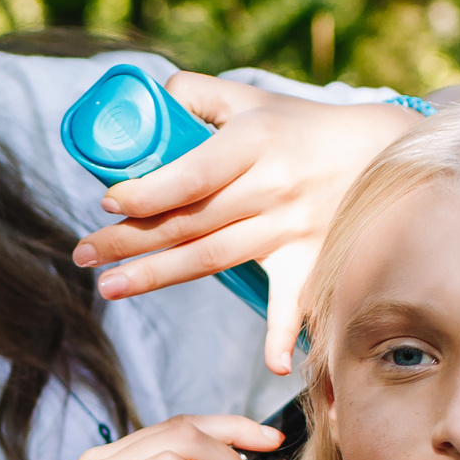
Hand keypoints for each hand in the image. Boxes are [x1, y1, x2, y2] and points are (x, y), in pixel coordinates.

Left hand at [71, 73, 418, 375]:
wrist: (378, 152)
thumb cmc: (299, 128)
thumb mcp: (248, 98)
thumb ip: (192, 96)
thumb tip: (142, 106)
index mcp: (252, 143)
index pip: (192, 174)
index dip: (148, 191)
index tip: (108, 203)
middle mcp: (271, 187)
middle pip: (190, 222)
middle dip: (130, 241)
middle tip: (81, 256)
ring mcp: (292, 228)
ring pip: (215, 258)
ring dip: (160, 276)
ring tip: (110, 288)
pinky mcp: (311, 261)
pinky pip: (296, 302)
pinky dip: (287, 334)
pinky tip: (275, 364)